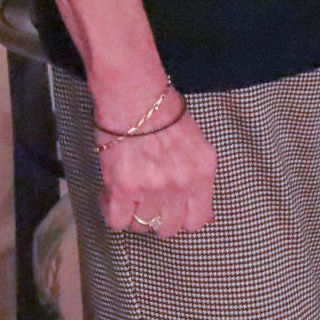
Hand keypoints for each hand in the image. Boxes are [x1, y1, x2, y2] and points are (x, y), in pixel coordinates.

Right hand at [96, 91, 217, 239]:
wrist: (135, 93)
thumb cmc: (163, 111)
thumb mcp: (195, 144)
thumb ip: (198, 179)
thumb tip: (206, 215)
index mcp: (202, 171)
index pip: (198, 220)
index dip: (182, 219)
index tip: (173, 213)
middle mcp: (180, 182)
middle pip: (168, 227)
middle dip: (156, 217)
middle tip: (147, 200)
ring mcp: (153, 187)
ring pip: (141, 225)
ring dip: (133, 213)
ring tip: (128, 192)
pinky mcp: (125, 187)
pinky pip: (118, 220)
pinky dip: (112, 211)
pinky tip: (112, 195)